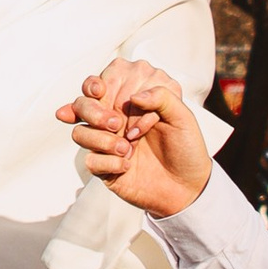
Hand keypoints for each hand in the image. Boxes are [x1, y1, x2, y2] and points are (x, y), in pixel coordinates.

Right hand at [58, 59, 211, 216]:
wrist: (187, 187)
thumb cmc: (186, 148)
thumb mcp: (183, 117)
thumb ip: (162, 97)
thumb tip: (134, 97)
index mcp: (133, 99)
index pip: (104, 81)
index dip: (101, 86)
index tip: (107, 94)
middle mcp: (116, 117)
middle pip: (83, 103)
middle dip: (94, 112)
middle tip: (116, 124)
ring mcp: (107, 141)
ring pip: (80, 132)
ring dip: (101, 139)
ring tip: (127, 149)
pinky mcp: (103, 165)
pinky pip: (90, 160)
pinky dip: (109, 163)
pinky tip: (127, 166)